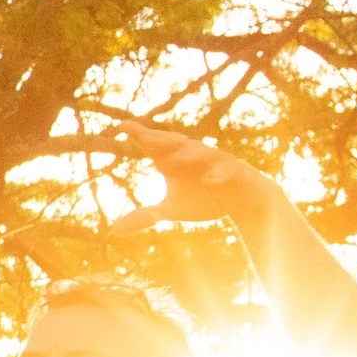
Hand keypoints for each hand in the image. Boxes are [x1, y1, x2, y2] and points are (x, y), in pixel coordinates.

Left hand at [108, 120, 278, 233]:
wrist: (242, 203)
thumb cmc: (204, 200)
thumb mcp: (172, 211)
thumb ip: (146, 216)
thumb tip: (113, 230)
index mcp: (173, 162)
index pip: (153, 146)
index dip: (139, 135)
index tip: (122, 126)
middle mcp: (193, 157)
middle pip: (175, 145)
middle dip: (160, 140)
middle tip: (143, 136)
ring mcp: (216, 161)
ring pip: (202, 153)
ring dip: (187, 156)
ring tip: (170, 160)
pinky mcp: (237, 171)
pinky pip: (228, 170)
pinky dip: (218, 174)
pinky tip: (209, 180)